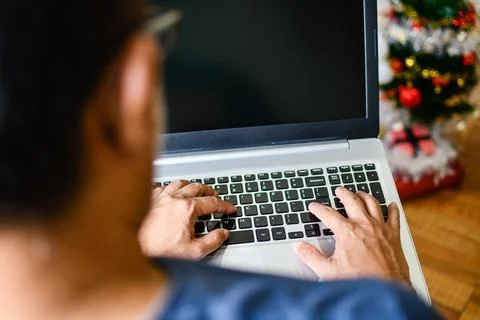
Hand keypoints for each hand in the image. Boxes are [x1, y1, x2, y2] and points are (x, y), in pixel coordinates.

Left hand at [138, 180, 235, 258]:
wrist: (132, 253)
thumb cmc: (159, 253)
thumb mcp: (194, 253)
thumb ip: (213, 242)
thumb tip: (223, 233)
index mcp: (187, 209)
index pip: (212, 203)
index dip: (225, 205)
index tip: (230, 208)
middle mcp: (174, 199)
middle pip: (197, 187)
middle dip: (210, 191)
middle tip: (216, 195)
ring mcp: (160, 198)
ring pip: (180, 183)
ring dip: (191, 185)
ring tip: (196, 189)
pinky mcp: (148, 200)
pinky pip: (163, 187)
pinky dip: (172, 188)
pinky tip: (171, 192)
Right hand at [293, 187, 410, 285]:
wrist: (384, 292)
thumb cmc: (358, 282)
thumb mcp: (327, 271)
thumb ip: (310, 256)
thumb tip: (299, 247)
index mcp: (346, 231)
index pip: (328, 213)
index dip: (318, 208)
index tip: (314, 206)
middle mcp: (364, 225)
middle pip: (352, 201)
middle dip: (343, 194)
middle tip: (339, 190)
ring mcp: (380, 229)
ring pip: (372, 204)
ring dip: (365, 196)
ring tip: (360, 193)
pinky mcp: (394, 236)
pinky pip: (394, 217)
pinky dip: (392, 209)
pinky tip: (391, 206)